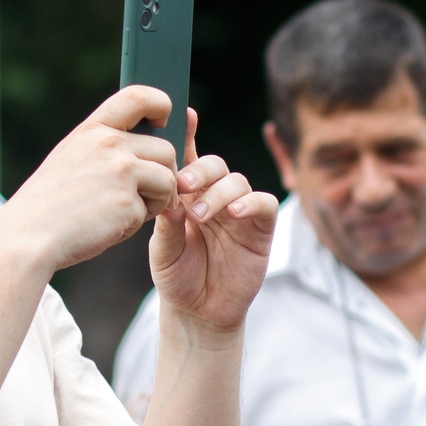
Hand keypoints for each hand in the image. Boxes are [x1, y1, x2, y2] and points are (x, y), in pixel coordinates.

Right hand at [0, 86, 183, 272]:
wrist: (29, 235)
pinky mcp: (127, 201)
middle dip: (164, 175)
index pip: (138, 96)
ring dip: (158, 199)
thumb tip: (144, 149)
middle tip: (145, 196)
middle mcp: (109, 144)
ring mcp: (120, 171)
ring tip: (127, 213)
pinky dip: (138, 222)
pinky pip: (154, 210)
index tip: (163, 122)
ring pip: (169, 179)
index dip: (161, 104)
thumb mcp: (70, 158)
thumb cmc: (49, 204)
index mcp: (92, 130)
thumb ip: (103, 148)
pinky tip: (111, 226)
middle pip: (166, 149)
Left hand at [149, 110, 275, 335]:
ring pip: (236, 180)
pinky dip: (249, 203)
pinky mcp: (260, 227)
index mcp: (186, 195)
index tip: (183, 113)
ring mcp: (238, 210)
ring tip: (199, 215)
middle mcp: (213, 196)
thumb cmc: (177, 277)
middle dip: (199, 170)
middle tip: (182, 186)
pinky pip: (263, 203)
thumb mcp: (162, 251)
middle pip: (214, 164)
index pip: (186, 158)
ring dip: (218, 192)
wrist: (199, 312)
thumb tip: (170, 198)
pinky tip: (233, 214)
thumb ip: (167, 224)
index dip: (186, 133)